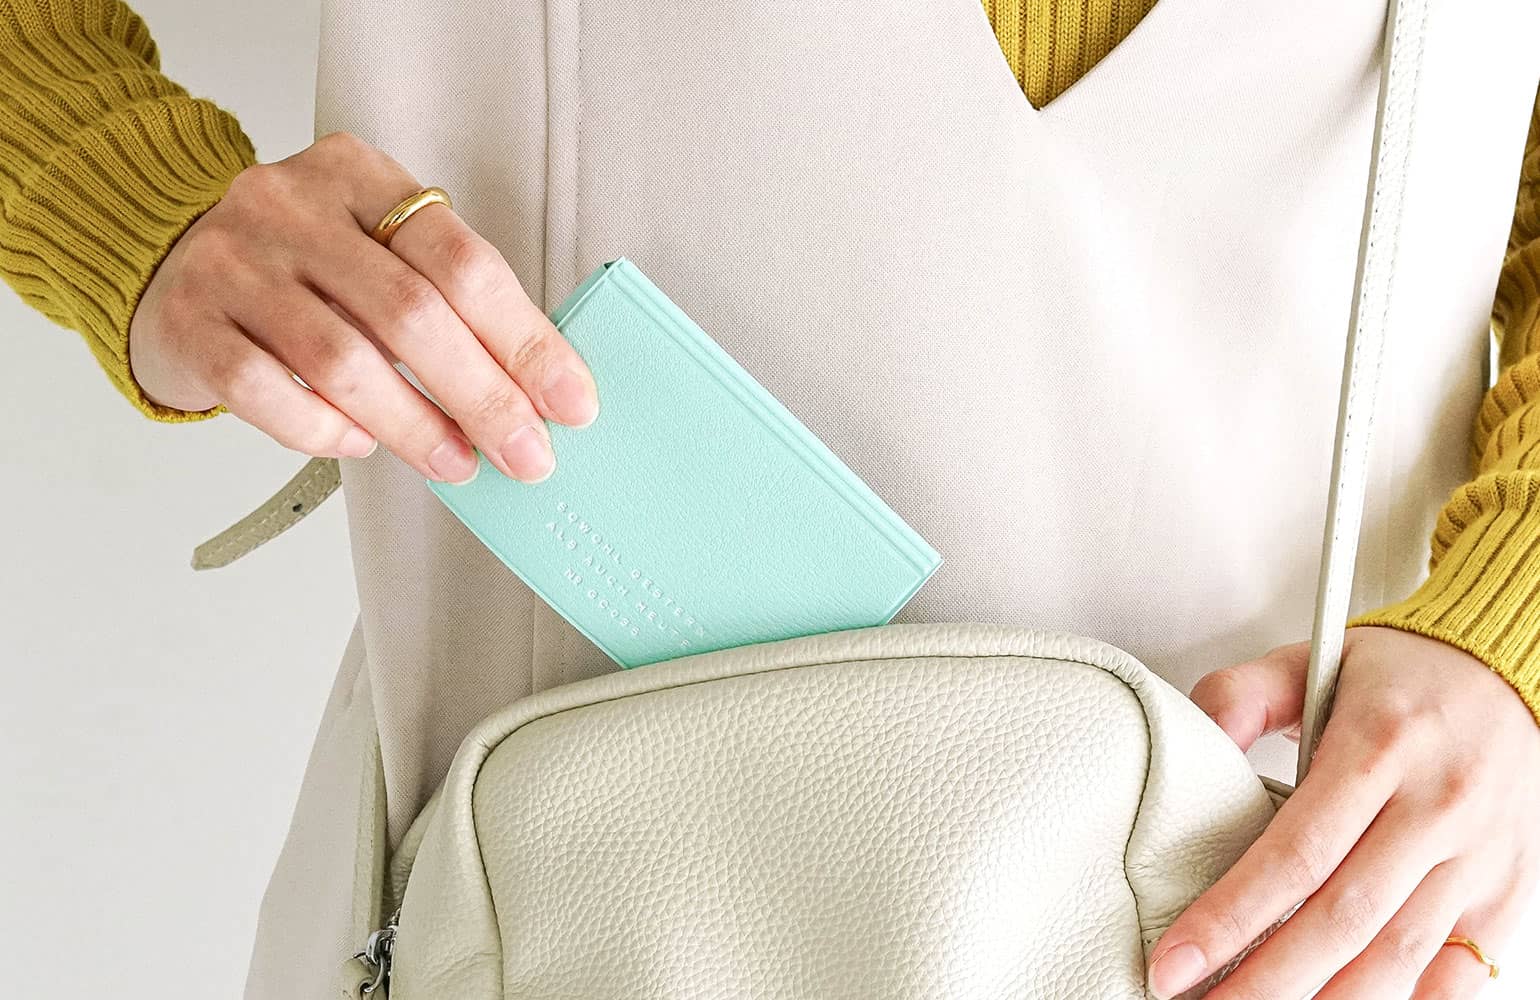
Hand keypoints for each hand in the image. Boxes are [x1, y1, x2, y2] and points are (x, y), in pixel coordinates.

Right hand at [129, 131, 597, 483]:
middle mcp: (290, 206)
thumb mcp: (372, 247)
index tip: (570, 400)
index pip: (463, 260)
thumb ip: (441, 297)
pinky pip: (266, 392)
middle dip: (483, 395)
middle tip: (525, 453)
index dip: (525, 339)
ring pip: (342, 359)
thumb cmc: (299, 267)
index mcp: (359, 176)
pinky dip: (324, 429)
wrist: (164, 259)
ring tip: (456, 461)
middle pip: (410, 312)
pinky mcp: (187, 322)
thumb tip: (535, 392)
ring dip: (414, 425)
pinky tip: (359, 442)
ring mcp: (231, 262)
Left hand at [1147, 626, 1539, 998]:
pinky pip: (1459, 972)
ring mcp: (1478, 858)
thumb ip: (1240, 695)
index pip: (1294, 853)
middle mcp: (1436, 808)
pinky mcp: (1504, 892)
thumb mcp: (1310, 663)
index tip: (1174, 962)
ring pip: (1397, 957)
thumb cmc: (1399, 677)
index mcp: (1380, 748)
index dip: (1230, 916)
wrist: (1506, 672)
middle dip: (1265, 980)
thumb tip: (1194, 736)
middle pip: (1341, 919)